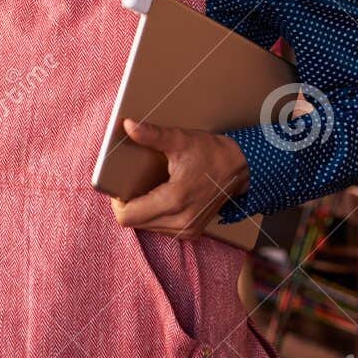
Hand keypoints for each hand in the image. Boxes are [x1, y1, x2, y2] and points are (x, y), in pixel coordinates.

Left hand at [108, 119, 249, 238]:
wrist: (240, 167)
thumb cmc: (210, 152)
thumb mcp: (180, 139)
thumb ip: (152, 135)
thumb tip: (128, 126)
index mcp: (174, 201)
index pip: (127, 216)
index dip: (117, 201)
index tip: (119, 186)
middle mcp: (181, 221)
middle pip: (134, 223)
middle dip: (127, 205)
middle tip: (132, 184)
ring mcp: (187, 229)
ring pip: (146, 227)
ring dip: (140, 211)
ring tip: (147, 189)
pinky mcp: (192, 232)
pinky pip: (160, 228)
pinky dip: (154, 215)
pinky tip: (160, 197)